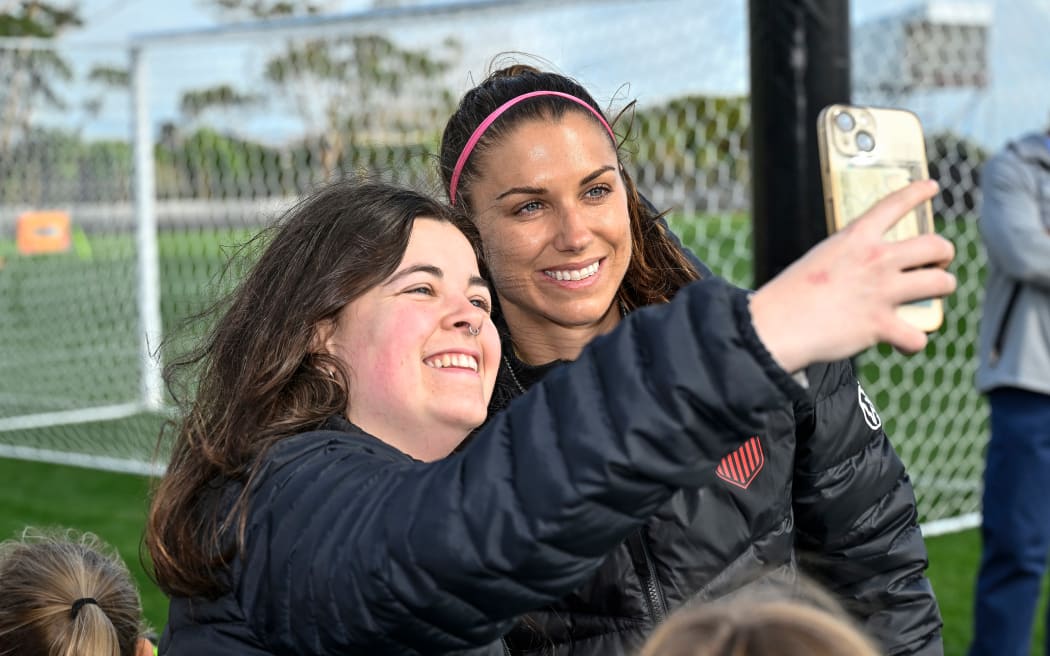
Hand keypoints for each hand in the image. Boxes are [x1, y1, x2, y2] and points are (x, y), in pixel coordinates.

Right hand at [749, 180, 955, 372]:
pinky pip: (918, 335)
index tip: (930, 187)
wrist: (778, 325)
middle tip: (937, 262)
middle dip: (944, 253)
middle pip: (935, 245)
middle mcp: (876, 260)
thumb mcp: (820, 258)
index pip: (895, 204)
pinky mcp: (882, 325)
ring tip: (934, 296)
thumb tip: (866, 274)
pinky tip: (903, 342)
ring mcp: (882, 292)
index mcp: (856, 238)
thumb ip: (848, 257)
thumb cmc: (790, 295)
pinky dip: (913, 341)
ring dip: (943, 289)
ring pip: (942, 283)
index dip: (917, 192)